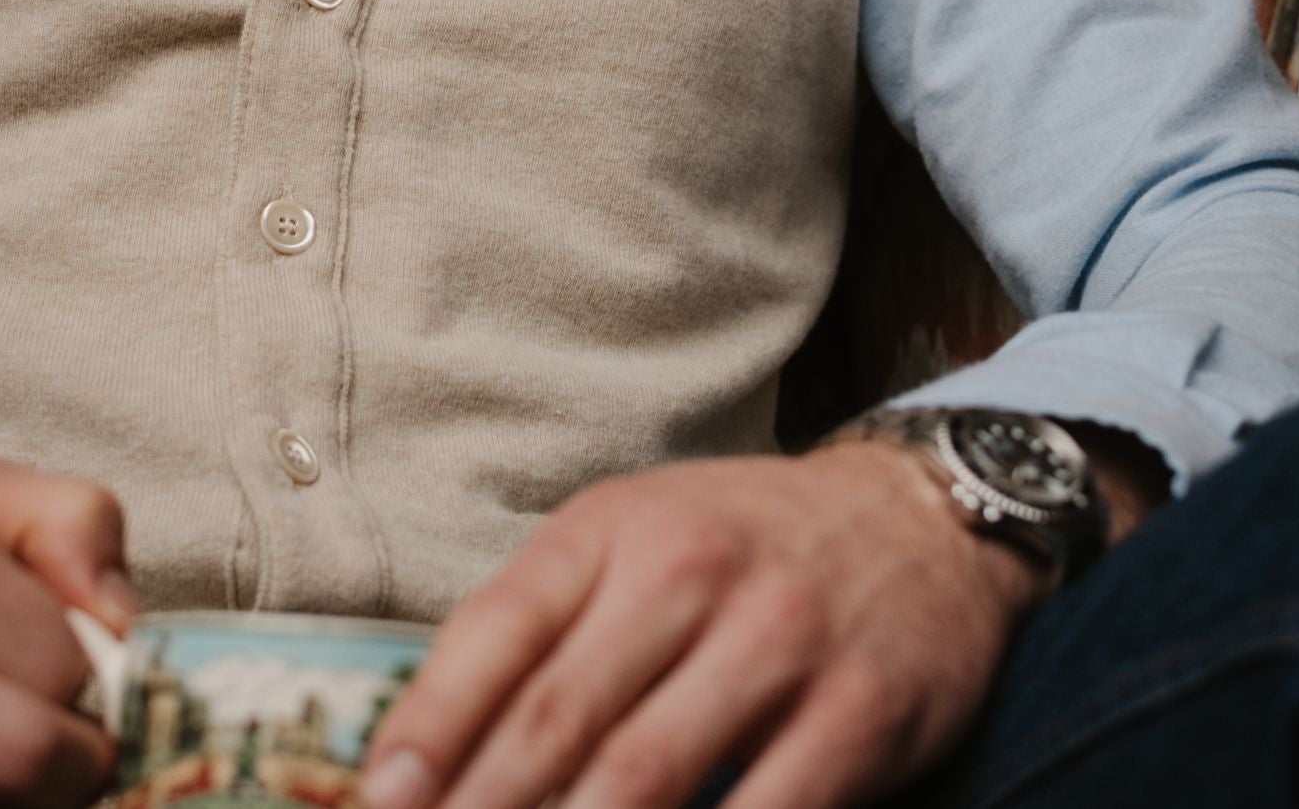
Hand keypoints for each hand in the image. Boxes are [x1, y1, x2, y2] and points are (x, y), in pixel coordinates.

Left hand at [363, 445, 1047, 808]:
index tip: (380, 805)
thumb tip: (425, 753)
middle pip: (557, 719)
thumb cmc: (744, 545)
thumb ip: (544, 628)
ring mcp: (778, 640)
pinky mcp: (857, 712)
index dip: (425, 729)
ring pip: (643, 779)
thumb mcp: (636, 541)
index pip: (495, 628)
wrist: (917, 517)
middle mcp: (690, 570)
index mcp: (616, 525)